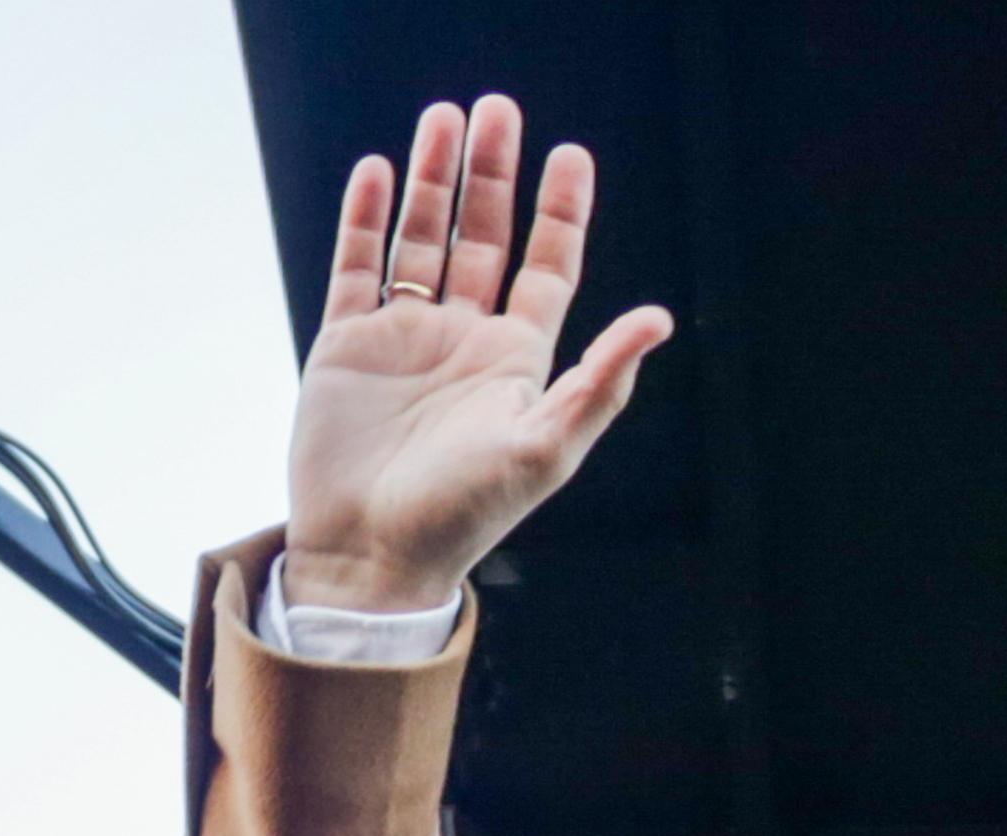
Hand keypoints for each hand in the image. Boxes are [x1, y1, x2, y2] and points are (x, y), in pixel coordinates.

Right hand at [282, 94, 672, 616]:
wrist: (371, 556)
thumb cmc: (463, 515)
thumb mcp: (544, 447)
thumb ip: (601, 382)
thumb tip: (659, 318)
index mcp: (517, 362)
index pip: (549, 269)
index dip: (562, 213)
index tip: (571, 156)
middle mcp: (465, 341)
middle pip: (485, 238)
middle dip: (493, 174)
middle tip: (499, 109)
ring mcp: (405, 338)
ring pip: (423, 239)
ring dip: (434, 180)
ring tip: (445, 118)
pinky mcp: (347, 345)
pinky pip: (359, 266)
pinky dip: (366, 218)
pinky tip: (378, 172)